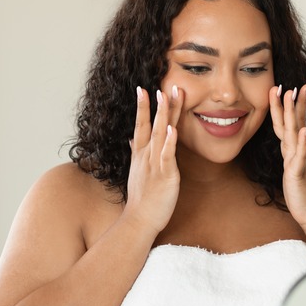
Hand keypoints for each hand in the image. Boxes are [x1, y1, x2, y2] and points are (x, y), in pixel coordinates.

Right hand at [123, 85, 183, 234]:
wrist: (139, 221)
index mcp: (140, 154)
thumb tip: (132, 139)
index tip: (142, 88)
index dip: (142, 107)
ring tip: (168, 95)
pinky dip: (170, 141)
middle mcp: (146, 156)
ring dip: (165, 114)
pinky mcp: (165, 175)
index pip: (141, 125)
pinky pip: (168, 155)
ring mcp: (155, 164)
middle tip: (163, 84)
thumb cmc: (141, 199)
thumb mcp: (136, 172)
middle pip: (153, 125)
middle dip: (158, 104)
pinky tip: (174, 128)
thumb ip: (135, 153)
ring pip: (161, 134)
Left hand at [269, 83, 305, 225]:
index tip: (291, 86)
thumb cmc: (301, 189)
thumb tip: (292, 139)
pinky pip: (299, 155)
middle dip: (294, 103)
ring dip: (294, 113)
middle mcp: (296, 150)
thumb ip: (292, 151)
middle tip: (298, 83)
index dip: (290, 105)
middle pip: (294, 122)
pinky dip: (301, 142)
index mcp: (293, 148)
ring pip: (294, 133)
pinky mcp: (297, 172)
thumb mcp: (292, 166)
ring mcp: (298, 159)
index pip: (292, 122)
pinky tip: (303, 130)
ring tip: (295, 96)